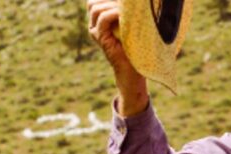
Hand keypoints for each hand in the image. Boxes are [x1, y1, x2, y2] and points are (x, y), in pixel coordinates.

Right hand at [87, 0, 148, 115]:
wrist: (133, 71)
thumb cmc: (136, 49)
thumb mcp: (131, 26)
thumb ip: (126, 14)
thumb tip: (130, 3)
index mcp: (100, 22)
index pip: (95, 1)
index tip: (123, 2)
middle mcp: (94, 26)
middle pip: (93, 3)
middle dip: (109, 0)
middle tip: (126, 4)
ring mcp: (96, 32)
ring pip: (96, 8)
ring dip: (112, 5)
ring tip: (127, 10)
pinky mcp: (101, 38)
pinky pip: (103, 19)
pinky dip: (114, 13)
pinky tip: (124, 15)